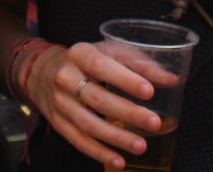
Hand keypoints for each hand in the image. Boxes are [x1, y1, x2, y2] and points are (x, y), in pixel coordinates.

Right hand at [23, 42, 161, 169]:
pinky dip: (99, 153)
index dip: (125, 79)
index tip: (149, 91)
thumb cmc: (84, 60)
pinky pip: (78, 141)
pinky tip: (119, 161)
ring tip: (141, 145)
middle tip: (154, 123)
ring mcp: (60, 102)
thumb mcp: (107, 51)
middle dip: (128, 113)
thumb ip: (138, 62)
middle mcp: (66, 77)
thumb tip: (171, 79)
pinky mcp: (58, 122)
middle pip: (97, 99)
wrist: (41, 71)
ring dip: (116, 138)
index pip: (101, 66)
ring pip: (88, 124)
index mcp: (80, 53)